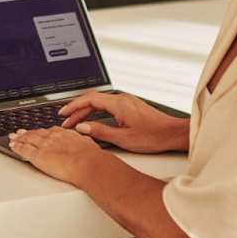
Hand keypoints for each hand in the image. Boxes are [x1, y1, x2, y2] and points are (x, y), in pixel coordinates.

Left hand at [8, 125, 104, 183]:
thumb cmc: (90, 156)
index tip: (39, 131)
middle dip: (27, 133)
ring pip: (27, 140)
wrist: (85, 162)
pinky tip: (12, 145)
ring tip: (13, 137)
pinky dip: (16, 147)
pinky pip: (23, 149)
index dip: (42, 131)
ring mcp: (43, 145)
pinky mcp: (37, 155)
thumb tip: (85, 141)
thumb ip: (82, 141)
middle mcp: (51, 137)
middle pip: (36, 134)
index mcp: (63, 134)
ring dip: (19, 138)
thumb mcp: (88, 143)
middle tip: (20, 132)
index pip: (49, 131)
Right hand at [58, 91, 189, 153]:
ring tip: (76, 122)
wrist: (172, 133)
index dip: (74, 105)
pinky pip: (108, 105)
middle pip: (93, 100)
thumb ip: (101, 131)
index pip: (90, 99)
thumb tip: (83, 127)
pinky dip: (97, 111)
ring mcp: (126, 101)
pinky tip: (92, 120)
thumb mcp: (124, 138)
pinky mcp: (130, 106)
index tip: (64, 113)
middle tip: (66, 122)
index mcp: (119, 104)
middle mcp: (122, 99)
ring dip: (86, 111)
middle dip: (77, 110)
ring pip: (100, 102)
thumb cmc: (154, 136)